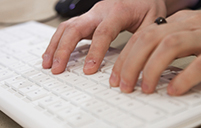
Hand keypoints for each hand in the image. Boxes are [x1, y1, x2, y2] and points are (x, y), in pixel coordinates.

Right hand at [42, 0, 166, 73]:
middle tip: (57, 68)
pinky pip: (68, 28)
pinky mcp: (87, 19)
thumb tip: (132, 64)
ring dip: (55, 45)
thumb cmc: (147, 6)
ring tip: (48, 63)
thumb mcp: (152, 22)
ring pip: (67, 26)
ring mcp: (91, 14)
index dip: (95, 52)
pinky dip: (58, 41)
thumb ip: (141, 41)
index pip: (102, 32)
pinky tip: (53, 53)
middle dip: (63, 49)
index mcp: (118, 11)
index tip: (88, 70)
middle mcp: (100, 11)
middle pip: (75, 27)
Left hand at [109, 8, 200, 94]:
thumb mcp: (198, 31)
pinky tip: (174, 89)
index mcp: (182, 21)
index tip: (116, 75)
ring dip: (152, 69)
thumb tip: (153, 61)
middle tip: (123, 85)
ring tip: (145, 89)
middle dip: (131, 63)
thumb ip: (177, 41)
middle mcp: (192, 25)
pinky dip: (185, 77)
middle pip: (150, 38)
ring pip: (170, 46)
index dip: (126, 55)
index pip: (144, 34)